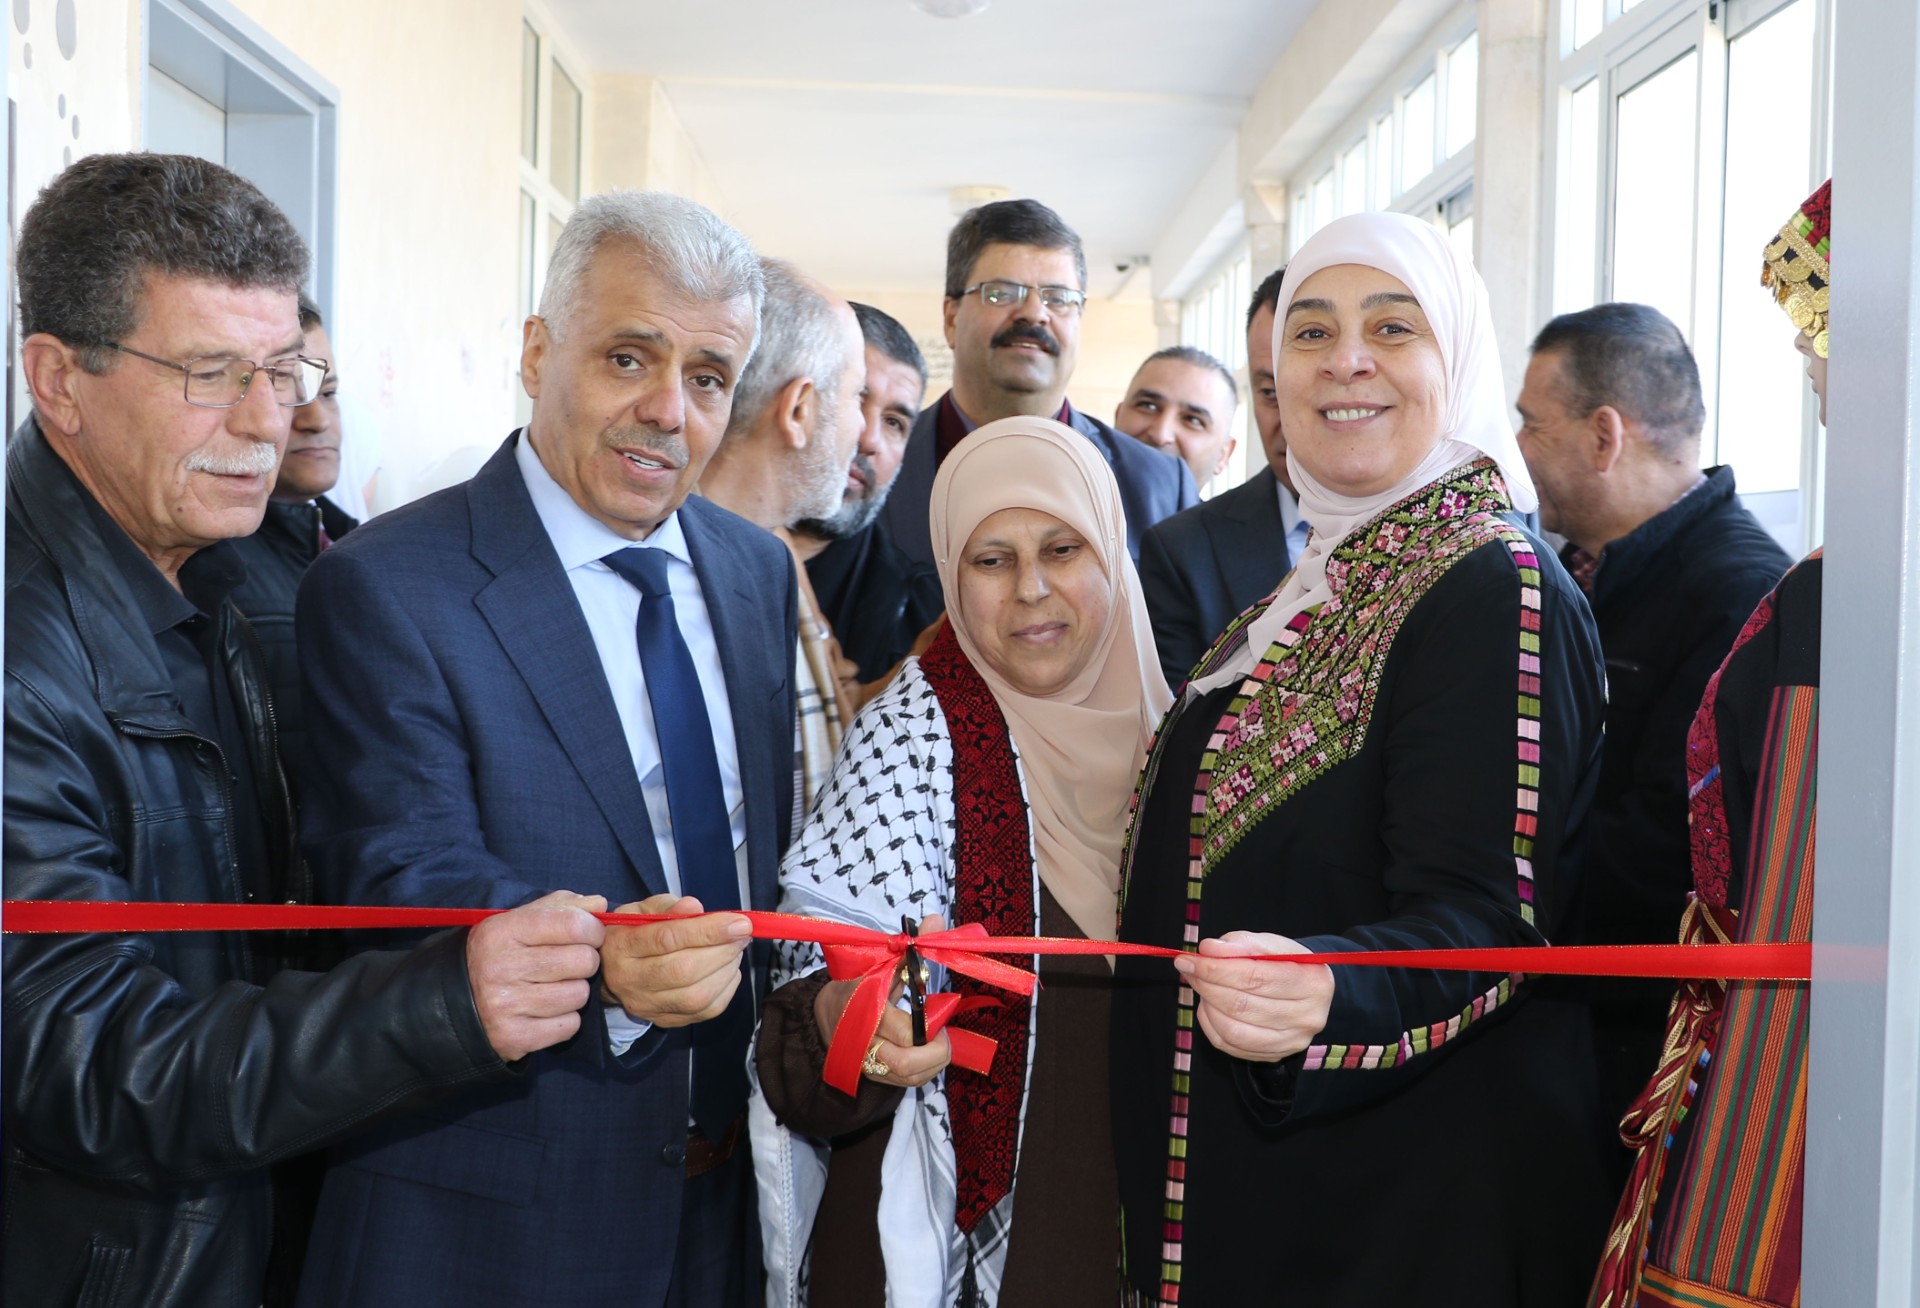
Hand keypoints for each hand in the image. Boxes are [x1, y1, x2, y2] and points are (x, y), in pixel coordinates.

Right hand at [466, 890, 608, 1062]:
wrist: (451, 1004)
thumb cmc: (496, 955)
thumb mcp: (517, 921)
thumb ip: (560, 907)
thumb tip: (599, 905)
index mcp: (503, 931)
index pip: (573, 924)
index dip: (592, 929)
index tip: (589, 935)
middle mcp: (502, 967)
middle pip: (584, 961)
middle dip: (583, 962)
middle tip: (566, 965)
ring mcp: (506, 1005)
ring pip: (580, 994)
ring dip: (573, 992)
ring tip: (551, 988)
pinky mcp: (514, 1038)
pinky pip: (570, 1025)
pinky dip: (565, 1020)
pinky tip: (544, 1012)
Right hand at [600, 894, 751, 1027]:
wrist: (615, 969)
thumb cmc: (636, 932)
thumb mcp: (644, 909)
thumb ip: (670, 906)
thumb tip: (695, 908)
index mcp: (622, 945)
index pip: (667, 939)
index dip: (708, 930)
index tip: (740, 922)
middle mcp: (630, 980)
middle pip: (684, 971)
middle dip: (723, 950)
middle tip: (742, 934)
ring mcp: (646, 1005)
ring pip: (697, 995)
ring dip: (727, 970)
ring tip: (735, 949)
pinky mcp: (665, 1020)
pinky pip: (705, 1011)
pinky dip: (726, 989)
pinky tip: (728, 969)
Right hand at [812, 913, 949, 1089]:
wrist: (826, 1015)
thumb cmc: (857, 984)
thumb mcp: (879, 961)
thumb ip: (910, 946)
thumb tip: (936, 920)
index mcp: (864, 1010)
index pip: (902, 1029)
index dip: (929, 1023)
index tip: (942, 1007)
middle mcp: (865, 1043)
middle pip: (906, 1063)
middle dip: (935, 1050)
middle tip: (945, 1032)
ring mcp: (870, 1064)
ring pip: (910, 1078)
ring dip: (935, 1062)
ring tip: (942, 1040)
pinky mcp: (877, 1077)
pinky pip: (908, 1083)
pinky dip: (927, 1070)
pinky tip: (931, 1051)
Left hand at [1174, 932, 1333, 1062]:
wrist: (1304, 991)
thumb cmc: (1285, 963)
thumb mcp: (1270, 944)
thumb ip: (1241, 943)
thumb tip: (1209, 950)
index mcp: (1313, 982)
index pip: (1255, 977)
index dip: (1217, 968)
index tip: (1189, 959)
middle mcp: (1307, 1017)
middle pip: (1242, 1005)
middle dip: (1207, 984)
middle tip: (1188, 968)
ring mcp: (1291, 1041)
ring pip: (1233, 1030)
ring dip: (1207, 1005)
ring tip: (1201, 984)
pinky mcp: (1274, 1055)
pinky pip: (1230, 1045)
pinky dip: (1210, 1024)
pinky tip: (1209, 1005)